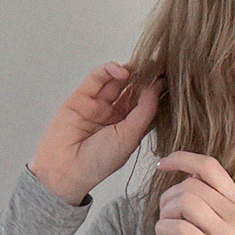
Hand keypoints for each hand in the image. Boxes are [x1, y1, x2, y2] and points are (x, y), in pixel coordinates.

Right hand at [28, 62, 163, 205]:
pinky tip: (122, 71)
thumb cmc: (98, 162)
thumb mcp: (130, 137)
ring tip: (141, 66)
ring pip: (116, 81)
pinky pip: (97, 78)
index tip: (168, 78)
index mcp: (129, 128)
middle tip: (158, 65)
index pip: (145, 104)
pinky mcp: (81, 96)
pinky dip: (109, 70)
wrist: (66, 169)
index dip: (156, 91)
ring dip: (129, 71)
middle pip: (132, 89)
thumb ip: (144, 112)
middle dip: (144, 77)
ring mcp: (98, 105)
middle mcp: (114, 115)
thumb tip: (155, 89)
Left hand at [155, 152, 234, 234]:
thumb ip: (220, 207)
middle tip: (164, 212)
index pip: (210, 167)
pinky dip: (163, 228)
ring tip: (165, 225)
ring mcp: (228, 234)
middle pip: (192, 184)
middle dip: (168, 195)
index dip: (182, 158)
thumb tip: (188, 183)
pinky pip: (180, 228)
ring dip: (165, 212)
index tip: (162, 163)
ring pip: (185, 202)